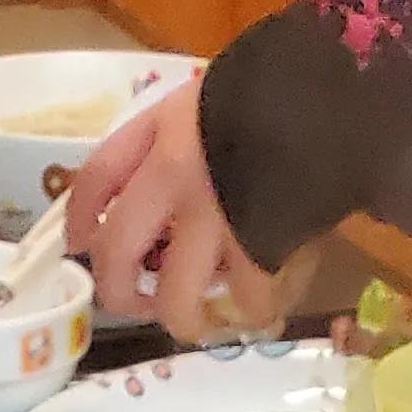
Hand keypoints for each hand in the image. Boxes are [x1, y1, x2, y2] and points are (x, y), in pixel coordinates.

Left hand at [66, 80, 282, 347]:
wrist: (333, 93)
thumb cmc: (268, 95)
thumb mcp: (202, 100)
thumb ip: (166, 142)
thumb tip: (126, 205)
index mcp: (160, 133)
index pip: (96, 180)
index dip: (77, 223)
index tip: (80, 247)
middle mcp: (176, 179)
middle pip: (117, 254)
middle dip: (118, 292)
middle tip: (135, 302)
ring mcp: (217, 221)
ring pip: (176, 302)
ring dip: (183, 318)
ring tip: (199, 315)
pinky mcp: (263, 251)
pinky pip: (248, 305)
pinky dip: (252, 310)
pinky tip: (257, 300)